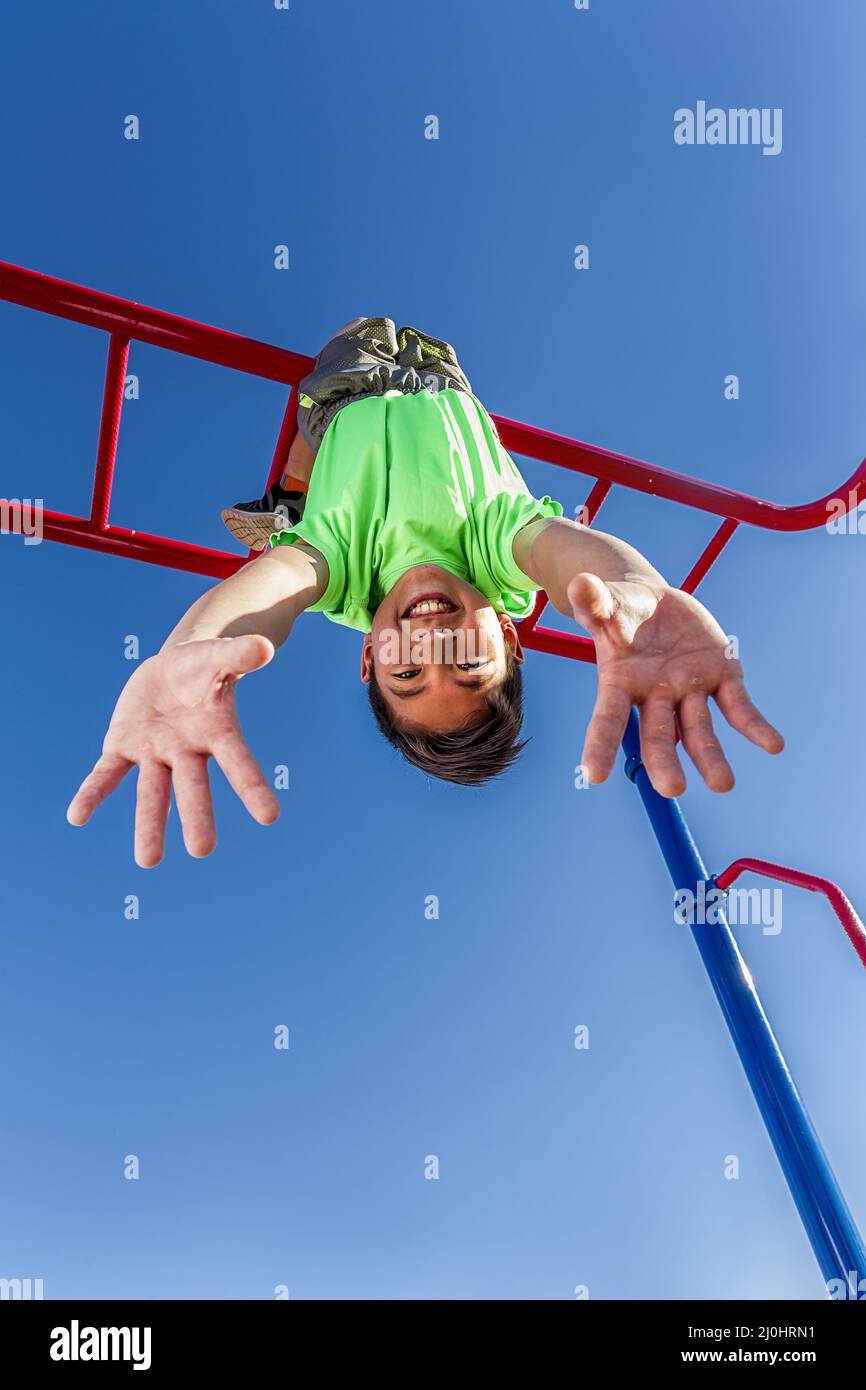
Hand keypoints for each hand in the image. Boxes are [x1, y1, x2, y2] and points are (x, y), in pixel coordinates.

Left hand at [67, 636, 278, 865]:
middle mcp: (188, 752)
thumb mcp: (219, 655)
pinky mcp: (123, 746)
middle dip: (196, 817)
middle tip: (202, 849)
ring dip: (150, 826)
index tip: (270, 817)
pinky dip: (92, 793)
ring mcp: (155, 753)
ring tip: (149, 862)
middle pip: (193, 788)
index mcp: (218, 733)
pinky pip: (106, 774)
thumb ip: (240, 655)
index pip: (238, 762)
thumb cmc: (203, 666)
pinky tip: (76, 817)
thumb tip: (264, 648)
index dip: (253, 787)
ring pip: (152, 793)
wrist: (172, 668)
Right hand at [568, 573, 783, 796]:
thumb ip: (595, 601)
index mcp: (620, 683)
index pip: (606, 719)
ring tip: (723, 784)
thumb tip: (580, 585)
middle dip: (664, 761)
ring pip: (699, 730)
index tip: (594, 776)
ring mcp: (689, 690)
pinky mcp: (720, 678)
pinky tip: (773, 745)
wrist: (651, 605)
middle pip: (658, 734)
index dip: (599, 746)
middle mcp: (655, 696)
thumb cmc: (620, 608)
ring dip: (711, 758)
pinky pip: (739, 707)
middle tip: (672, 788)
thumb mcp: (607, 602)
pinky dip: (755, 727)